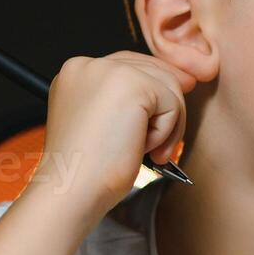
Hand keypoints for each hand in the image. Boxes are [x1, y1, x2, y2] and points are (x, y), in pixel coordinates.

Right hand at [32, 51, 197, 219]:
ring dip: (166, 124)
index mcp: (76, 73)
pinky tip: (143, 149)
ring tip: (147, 152)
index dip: (152, 89)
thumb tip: (182, 81)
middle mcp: (89, 64)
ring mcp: (110, 70)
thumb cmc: (86, 170)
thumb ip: (129, 100)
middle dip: (165, 106)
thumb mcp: (105, 124)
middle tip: (162, 144)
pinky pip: (172, 103)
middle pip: (151, 69)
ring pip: (167, 85)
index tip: (168, 111)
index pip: (128, 65)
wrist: (72, 190)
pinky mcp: (133, 85)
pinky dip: (166, 132)